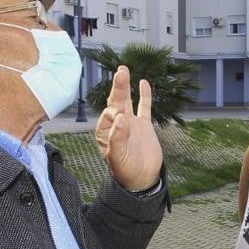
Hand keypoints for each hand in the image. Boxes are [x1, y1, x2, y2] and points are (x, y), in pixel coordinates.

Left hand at [95, 66, 162, 190]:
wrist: (142, 179)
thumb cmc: (125, 171)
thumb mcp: (117, 156)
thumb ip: (117, 137)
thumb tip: (120, 117)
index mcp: (105, 131)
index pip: (108, 114)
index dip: (115, 113)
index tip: (123, 122)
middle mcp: (116, 124)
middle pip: (115, 101)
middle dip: (117, 87)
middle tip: (120, 71)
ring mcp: (130, 123)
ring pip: (127, 101)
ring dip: (125, 86)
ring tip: (124, 70)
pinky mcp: (143, 125)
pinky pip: (144, 107)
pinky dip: (144, 95)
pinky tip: (143, 83)